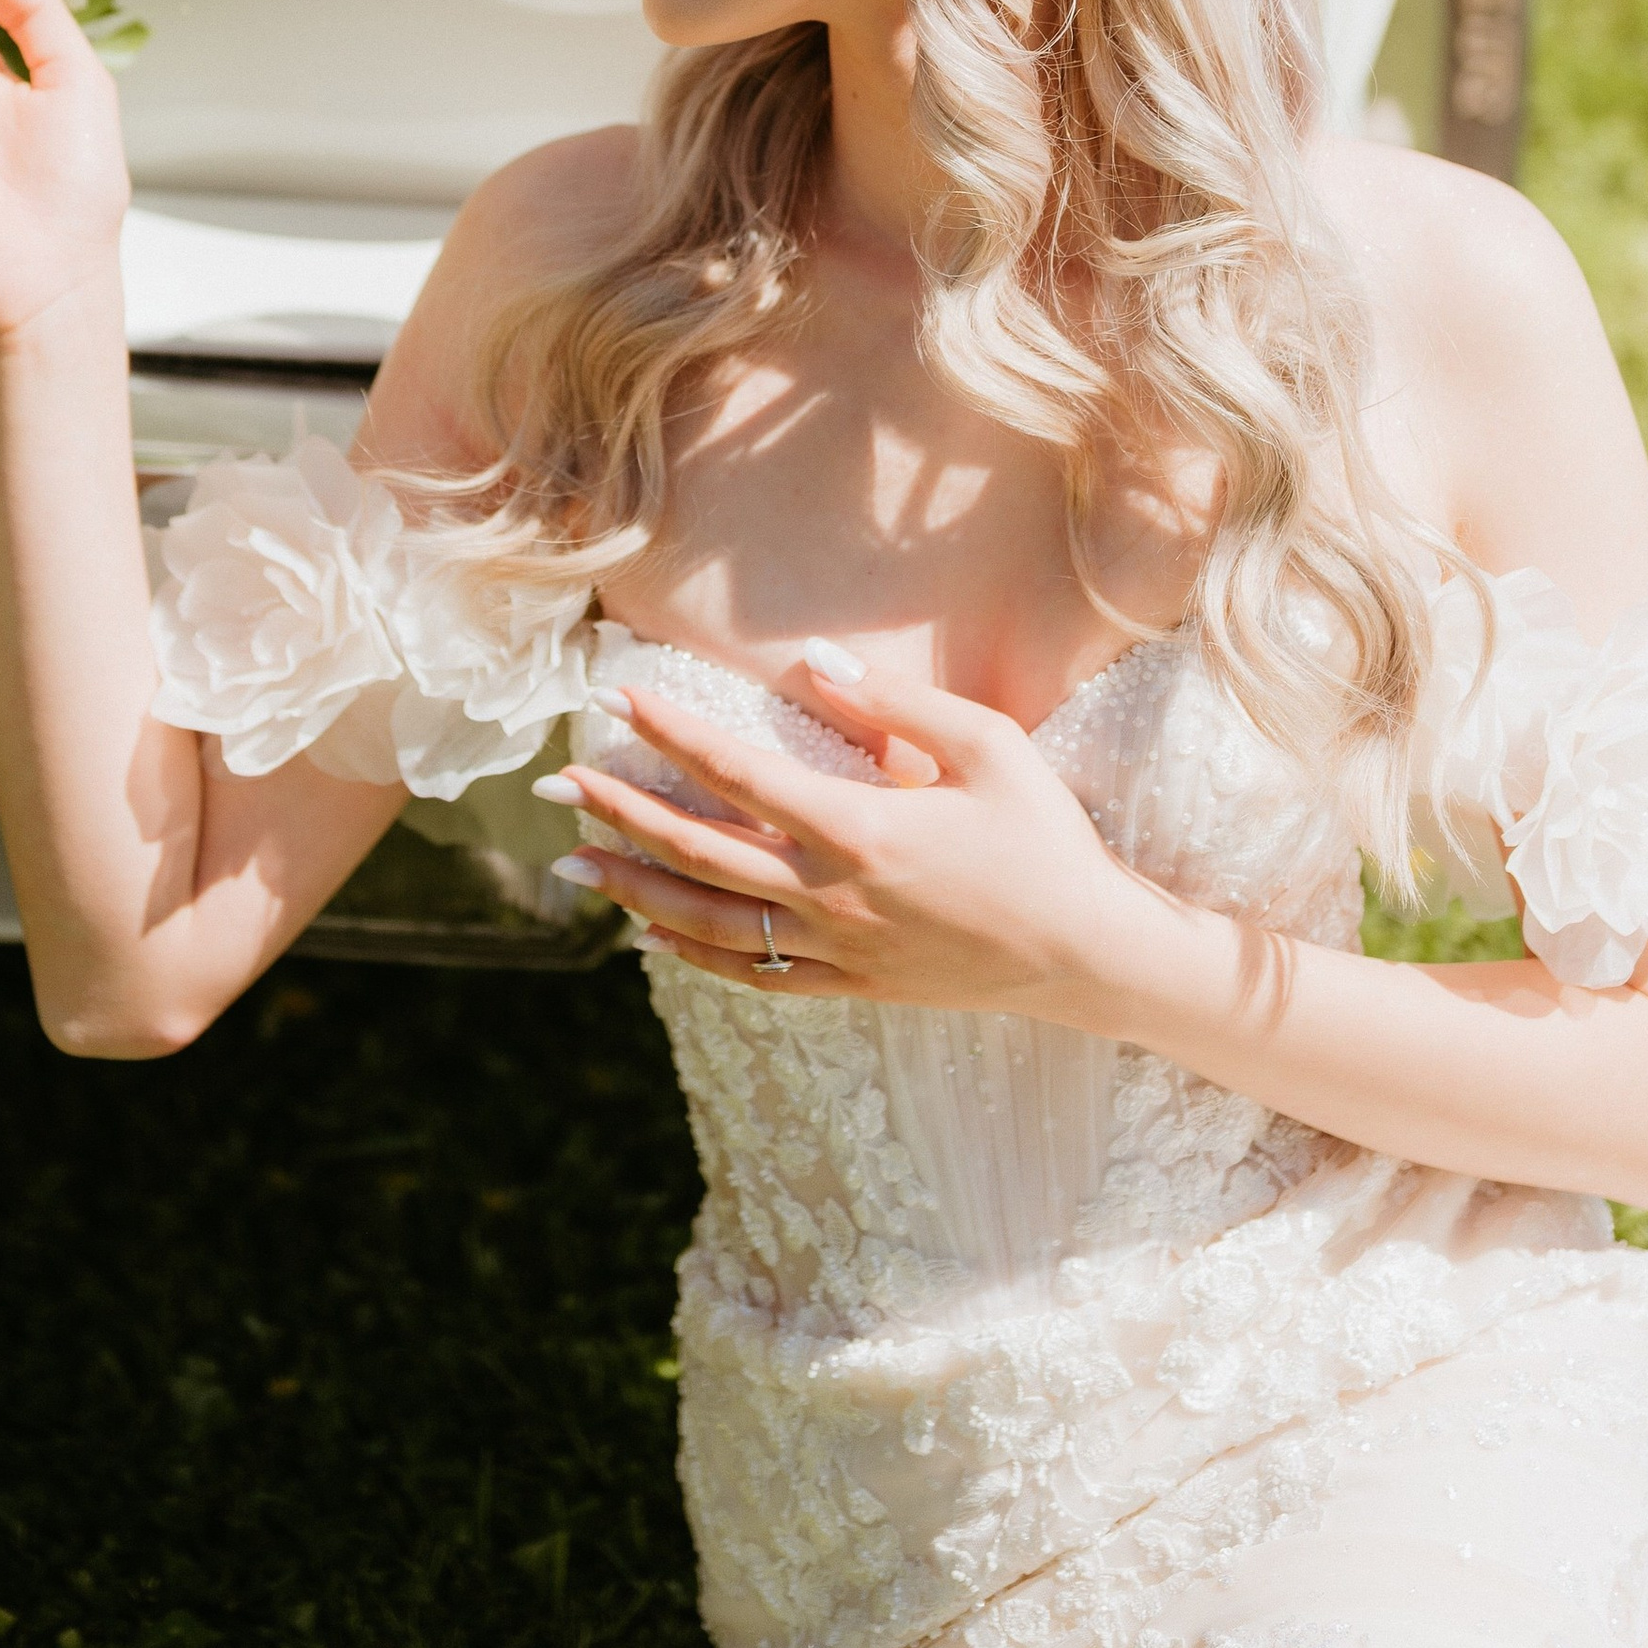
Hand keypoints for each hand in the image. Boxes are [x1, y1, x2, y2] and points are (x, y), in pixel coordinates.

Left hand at [551, 652, 1152, 1020]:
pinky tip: (653, 935)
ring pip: (708, 923)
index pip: (737, 773)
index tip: (613, 701)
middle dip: (619, 814)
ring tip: (573, 865)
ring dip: (633, 890)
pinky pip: (752, 976)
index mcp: (861, 829)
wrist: (1091, 955)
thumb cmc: (1046, 839)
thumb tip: (811, 661)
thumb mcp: (988, 748)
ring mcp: (837, 949)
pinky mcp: (852, 987)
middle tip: (557, 786)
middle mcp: (832, 895)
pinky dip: (693, 955)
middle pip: (698, 852)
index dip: (668, 735)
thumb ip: (895, 704)